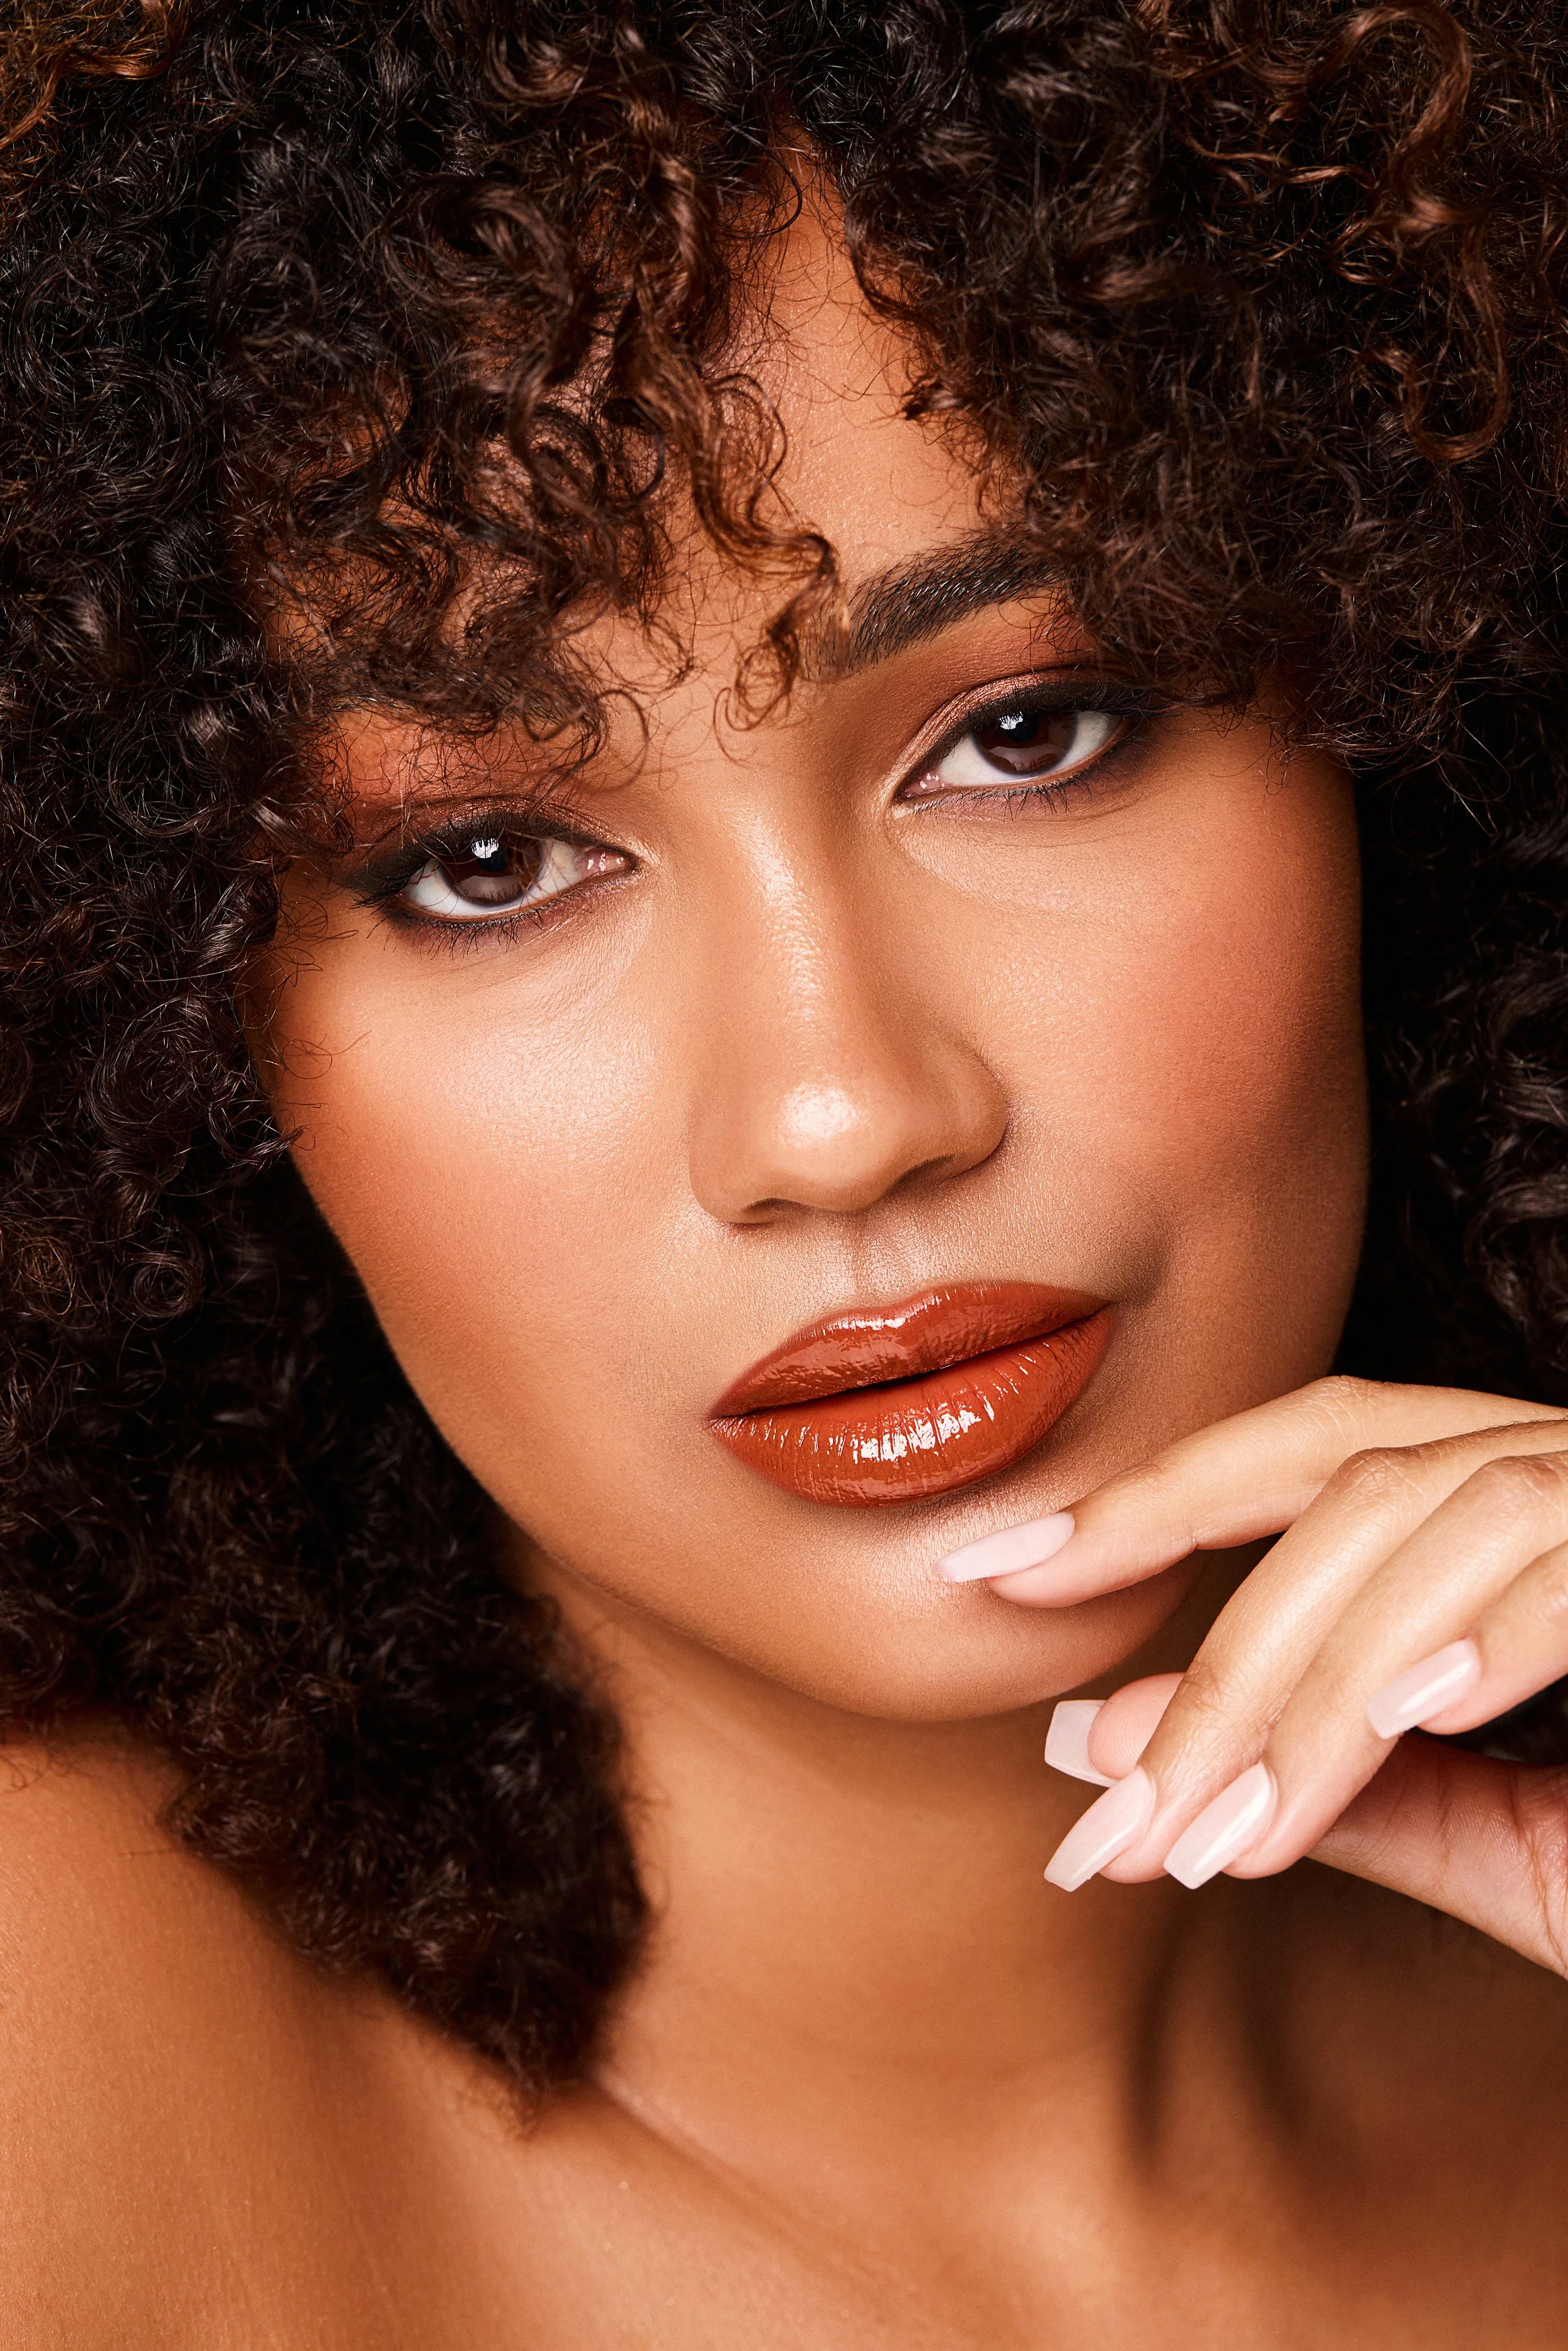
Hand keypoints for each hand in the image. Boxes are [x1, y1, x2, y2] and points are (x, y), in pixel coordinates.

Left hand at [940, 1377, 1567, 1972]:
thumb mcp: (1497, 1829)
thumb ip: (1331, 1780)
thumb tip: (1105, 1744)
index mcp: (1512, 1489)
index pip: (1305, 1447)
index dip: (1148, 1501)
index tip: (997, 1575)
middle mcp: (1566, 1454)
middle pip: (1348, 1481)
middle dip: (1217, 1648)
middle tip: (1110, 1804)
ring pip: (1431, 1526)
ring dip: (1317, 1696)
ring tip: (1238, 1837)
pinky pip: (1561, 1559)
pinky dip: (1483, 1635)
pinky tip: (1419, 1724)